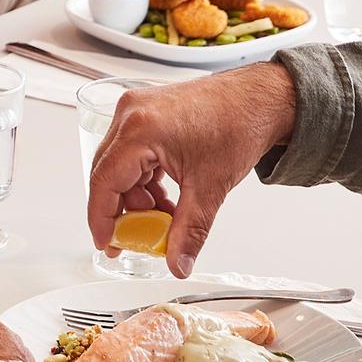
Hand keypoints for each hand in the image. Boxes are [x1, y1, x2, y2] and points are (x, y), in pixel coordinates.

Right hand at [88, 62, 296, 278]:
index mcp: (140, 129)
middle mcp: (131, 114)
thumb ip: (190, 231)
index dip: (101, 218)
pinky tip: (165, 197)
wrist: (259, 99)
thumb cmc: (239, 124)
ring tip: (163, 217)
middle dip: (121, 211)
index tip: (107, 242)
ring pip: (119, 165)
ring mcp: (136, 111)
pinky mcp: (146, 113)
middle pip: (107, 173)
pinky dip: (143, 179)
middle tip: (134, 239)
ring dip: (136, 196)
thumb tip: (176, 263)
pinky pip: (131, 153)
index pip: (104, 181)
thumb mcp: (211, 187)